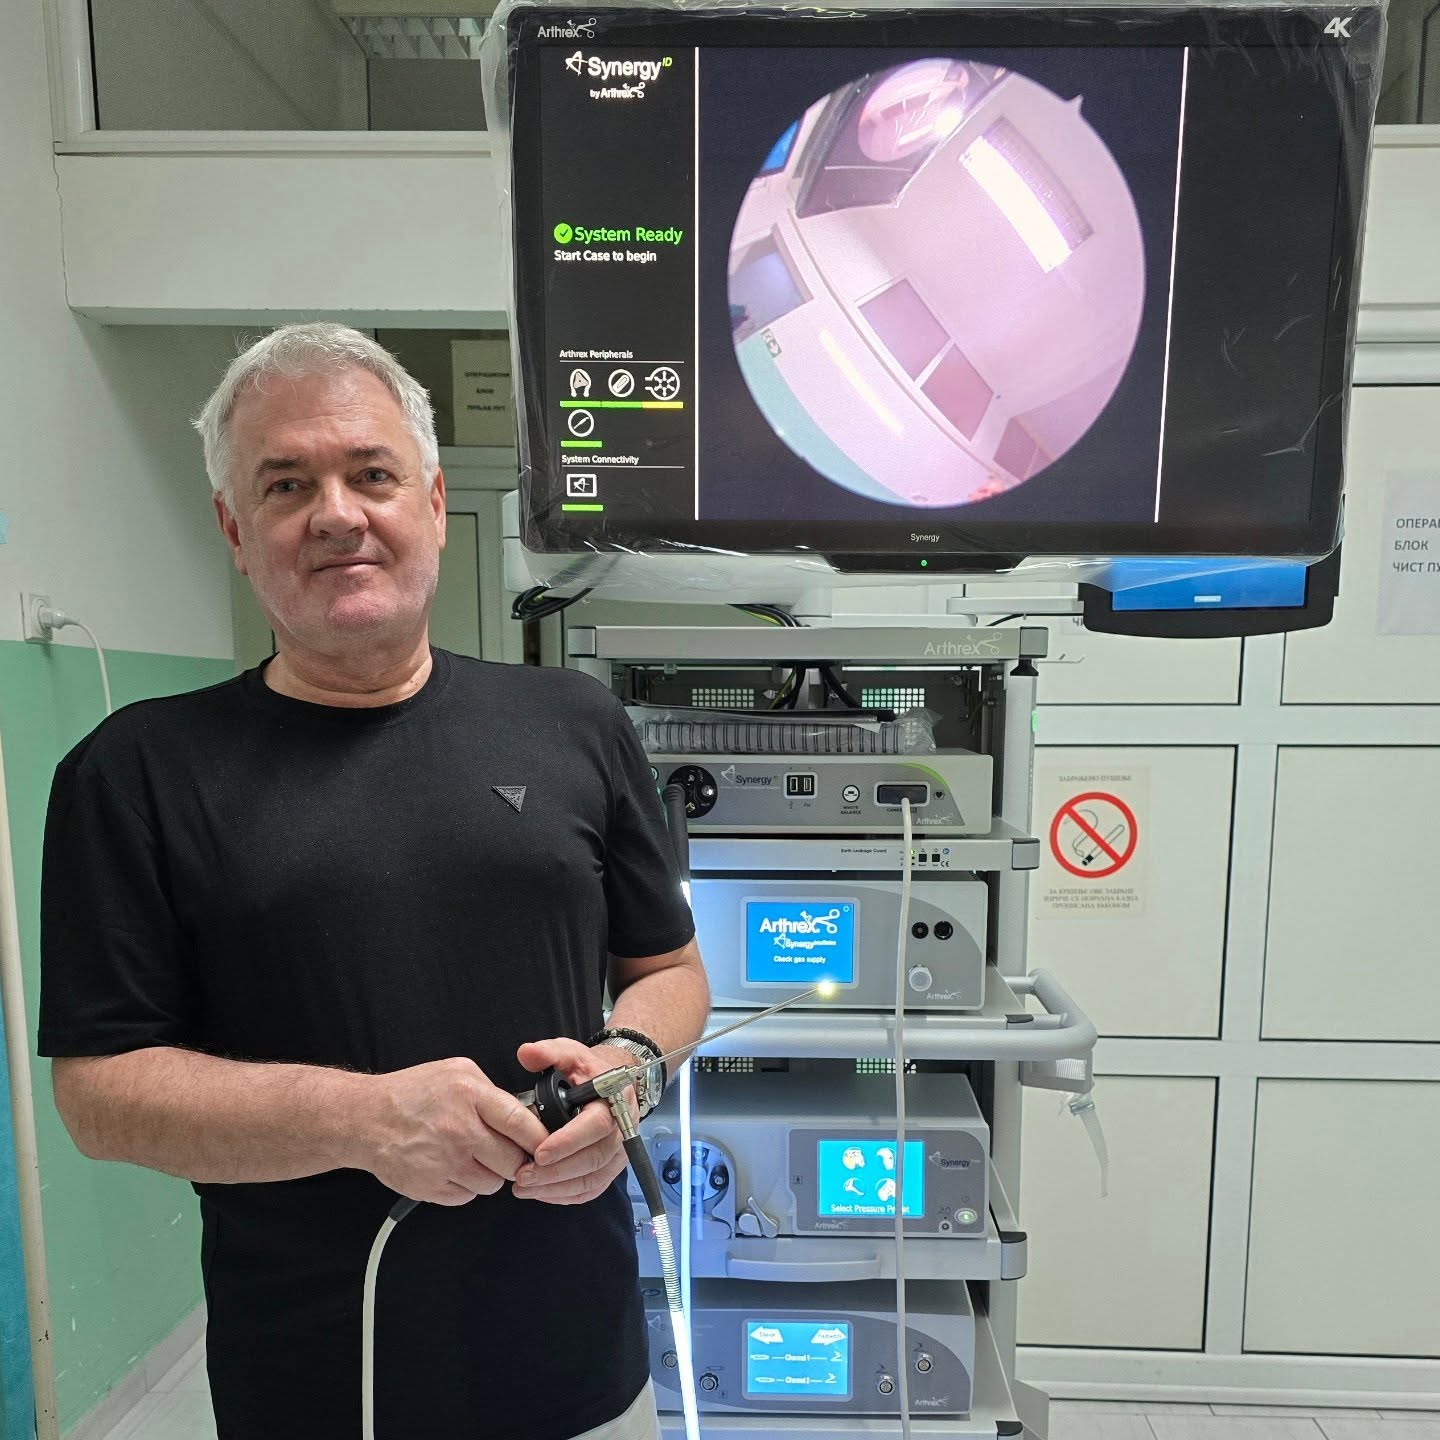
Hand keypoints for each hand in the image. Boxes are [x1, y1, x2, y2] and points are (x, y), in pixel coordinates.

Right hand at [359, 1057, 549, 1206]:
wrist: (365, 1118)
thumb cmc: (412, 1093)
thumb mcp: (457, 1072)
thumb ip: (491, 1093)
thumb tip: (524, 1113)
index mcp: (471, 1096)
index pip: (522, 1123)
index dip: (540, 1138)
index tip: (548, 1145)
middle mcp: (460, 1130)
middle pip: (512, 1161)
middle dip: (513, 1159)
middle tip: (503, 1150)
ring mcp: (445, 1162)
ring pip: (492, 1184)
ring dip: (488, 1174)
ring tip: (470, 1156)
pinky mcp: (431, 1187)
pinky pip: (466, 1197)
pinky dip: (465, 1187)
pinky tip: (451, 1167)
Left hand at [511, 1039, 636, 1205]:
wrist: (612, 1083)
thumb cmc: (587, 1071)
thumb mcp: (569, 1053)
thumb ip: (548, 1052)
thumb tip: (526, 1053)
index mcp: (613, 1100)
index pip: (596, 1126)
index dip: (568, 1142)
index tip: (539, 1153)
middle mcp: (622, 1129)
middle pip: (593, 1159)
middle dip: (556, 1172)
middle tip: (522, 1176)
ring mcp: (619, 1152)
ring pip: (592, 1179)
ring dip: (557, 1188)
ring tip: (524, 1187)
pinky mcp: (611, 1167)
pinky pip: (592, 1189)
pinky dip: (567, 1195)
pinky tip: (542, 1193)